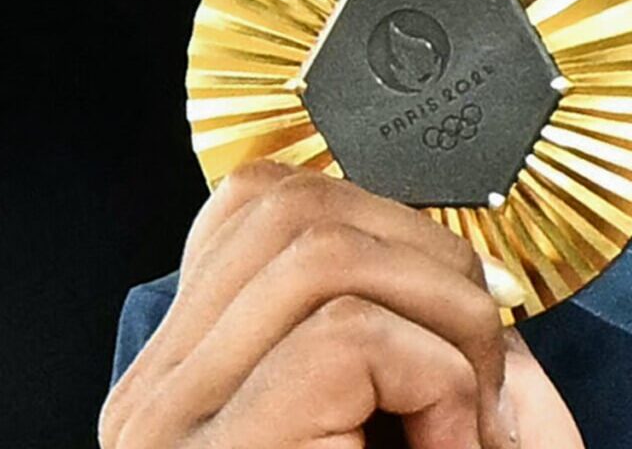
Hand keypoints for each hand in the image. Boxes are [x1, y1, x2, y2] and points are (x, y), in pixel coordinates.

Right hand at [100, 163, 586, 448]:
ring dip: (441, 327)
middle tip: (481, 376)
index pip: (254, 206)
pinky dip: (439, 385)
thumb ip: (403, 346)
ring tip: (464, 425)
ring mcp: (170, 430)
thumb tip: (462, 262)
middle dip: (423, 261)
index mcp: (182, 384)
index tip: (462, 316)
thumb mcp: (396, 440)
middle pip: (286, 208)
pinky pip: (348, 338)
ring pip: (320, 253)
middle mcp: (150, 401)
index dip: (384, 226)